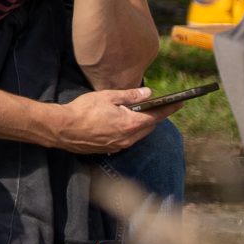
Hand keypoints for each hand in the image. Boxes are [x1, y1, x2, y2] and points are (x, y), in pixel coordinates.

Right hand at [47, 88, 162, 154]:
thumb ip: (130, 96)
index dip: (169, 109)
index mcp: (130, 123)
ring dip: (141, 125)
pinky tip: (122, 124)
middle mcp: (128, 138)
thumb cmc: (83, 110)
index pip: (156, 116)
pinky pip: (127, 140)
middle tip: (158, 106)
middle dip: (154, 117)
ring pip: (138, 135)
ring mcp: (119, 146)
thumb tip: (148, 93)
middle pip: (149, 127)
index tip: (180, 103)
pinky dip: (130, 131)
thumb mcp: (107, 97)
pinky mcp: (110, 150)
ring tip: (139, 114)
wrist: (62, 129)